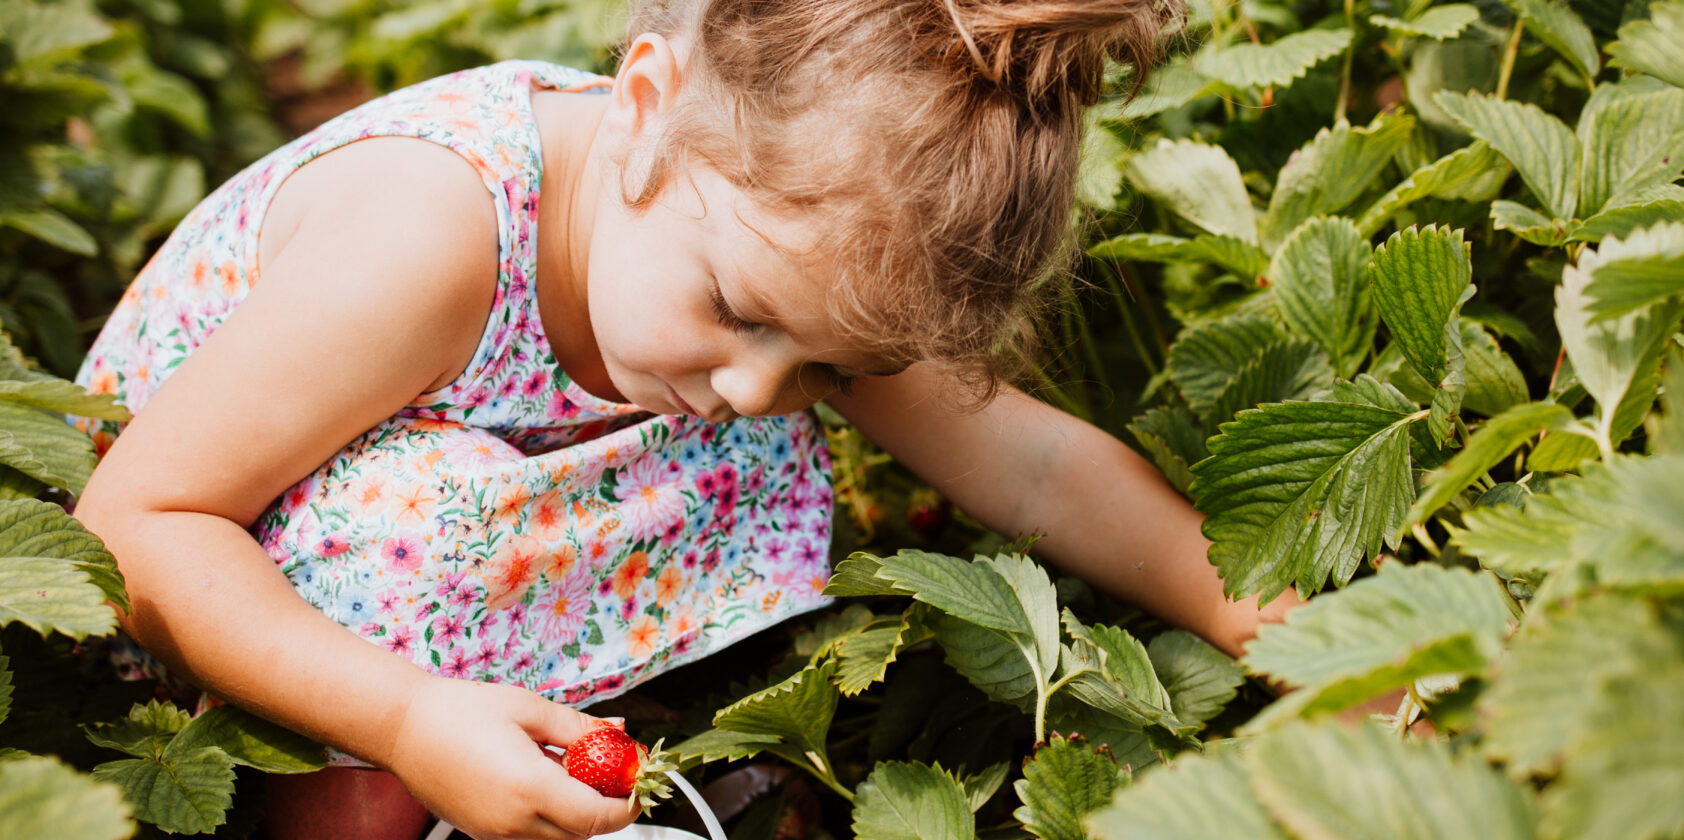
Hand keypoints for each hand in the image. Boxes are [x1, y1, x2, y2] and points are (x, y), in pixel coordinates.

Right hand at [385, 678, 639, 838]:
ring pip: (556, 836)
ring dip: (577, 812)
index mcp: (530, 789)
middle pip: (582, 833)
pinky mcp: (481, 833)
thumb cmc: (459, 711)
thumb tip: (618, 732)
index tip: (637, 783)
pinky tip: (544, 778)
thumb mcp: (530, 709)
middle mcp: (513, 822)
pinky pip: (530, 833)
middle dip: (606, 807)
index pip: (598, 818)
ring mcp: (495, 833)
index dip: (627, 805)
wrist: (401, 727)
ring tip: (575, 769)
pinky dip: (549, 814)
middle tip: (614, 771)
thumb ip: (579, 728)